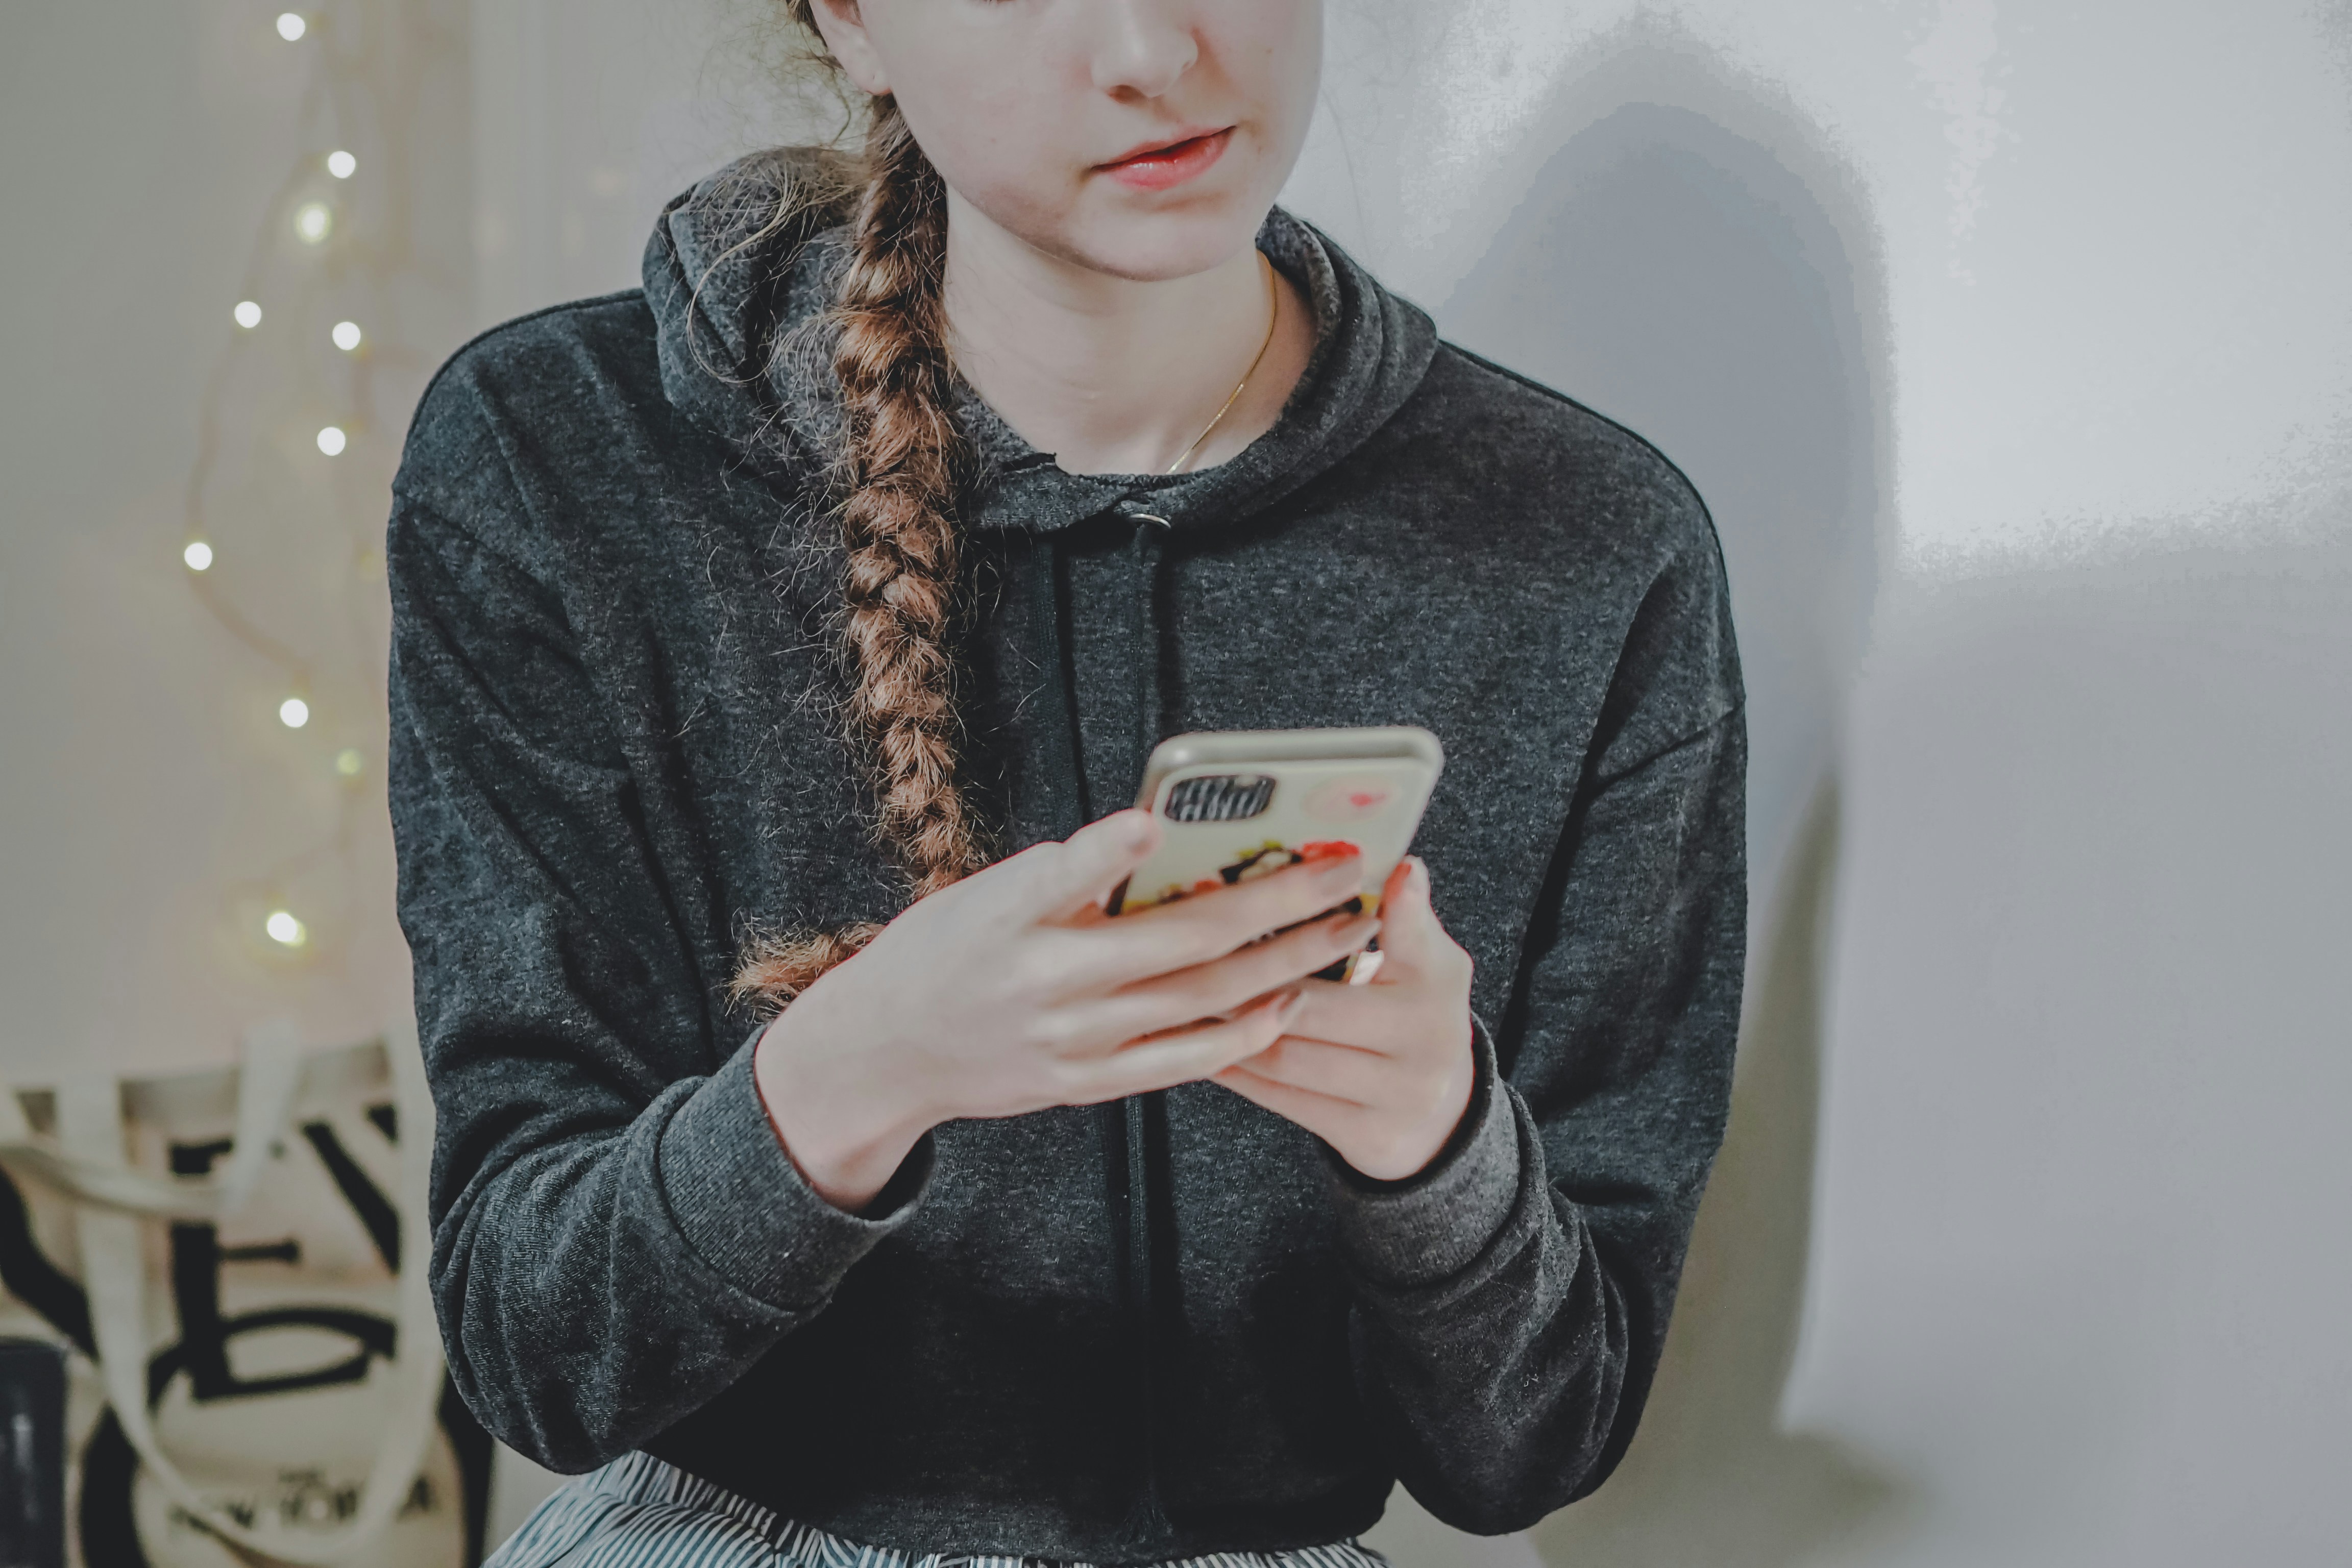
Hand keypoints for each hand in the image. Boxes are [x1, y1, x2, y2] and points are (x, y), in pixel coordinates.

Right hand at [754, 808, 1378, 1209]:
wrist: (886, 1051)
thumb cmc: (943, 951)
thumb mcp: (983, 895)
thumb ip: (1067, 876)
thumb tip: (1157, 841)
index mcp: (1009, 916)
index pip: (1066, 873)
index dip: (1112, 845)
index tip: (1159, 819)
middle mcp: (1044, 982)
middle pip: (1184, 938)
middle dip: (1280, 899)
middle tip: (1345, 868)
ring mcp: (1072, 1040)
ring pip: (1202, 998)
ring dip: (1286, 961)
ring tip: (1345, 929)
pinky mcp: (1086, 1083)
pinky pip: (1182, 1062)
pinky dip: (1241, 1032)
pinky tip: (1286, 1004)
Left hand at [1212, 856, 1476, 1181]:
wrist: (1439, 1118)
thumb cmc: (1412, 1019)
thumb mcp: (1424, 964)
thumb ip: (1405, 920)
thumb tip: (1402, 866)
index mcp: (1439, 981)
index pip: (1408, 936)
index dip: (1374, 909)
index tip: (1343, 872)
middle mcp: (1429, 1037)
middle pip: (1316, 1004)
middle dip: (1246, 978)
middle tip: (1188, 951)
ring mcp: (1400, 1093)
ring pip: (1289, 1054)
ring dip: (1228, 1025)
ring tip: (1180, 997)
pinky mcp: (1368, 1134)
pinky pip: (1284, 1097)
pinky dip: (1237, 1069)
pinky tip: (1200, 1045)